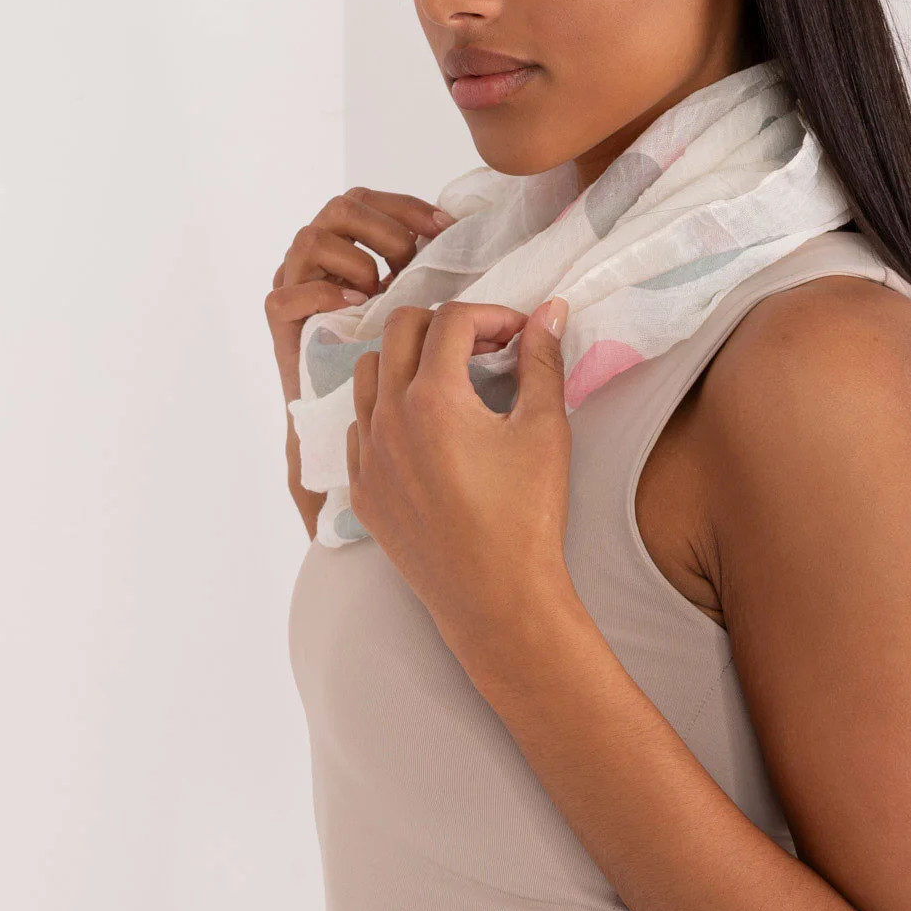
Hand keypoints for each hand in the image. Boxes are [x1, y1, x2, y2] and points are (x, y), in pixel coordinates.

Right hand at [265, 186, 452, 406]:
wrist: (342, 411)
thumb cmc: (378, 353)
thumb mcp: (403, 300)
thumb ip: (415, 268)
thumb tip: (455, 237)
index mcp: (340, 244)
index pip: (366, 201)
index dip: (406, 208)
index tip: (445, 227)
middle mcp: (312, 257)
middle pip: (341, 207)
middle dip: (386, 231)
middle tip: (411, 265)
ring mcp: (291, 284)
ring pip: (312, 241)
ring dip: (358, 264)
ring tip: (379, 295)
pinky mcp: (279, 319)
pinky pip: (291, 293)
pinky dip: (326, 295)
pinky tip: (357, 308)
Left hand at [345, 296, 575, 654]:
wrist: (495, 597)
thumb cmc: (526, 516)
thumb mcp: (545, 430)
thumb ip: (543, 362)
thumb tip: (550, 312)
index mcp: (432, 397)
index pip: (451, 320)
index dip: (492, 315)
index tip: (519, 336)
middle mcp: (387, 417)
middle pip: (400, 330)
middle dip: (445, 326)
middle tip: (485, 349)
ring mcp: (367, 454)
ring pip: (369, 373)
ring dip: (409, 360)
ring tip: (451, 382)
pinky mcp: (362, 488)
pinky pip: (360, 426)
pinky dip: (388, 409)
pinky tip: (426, 431)